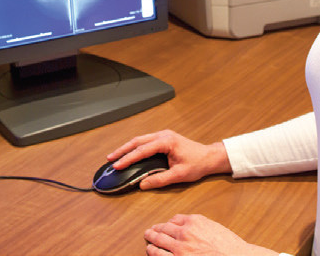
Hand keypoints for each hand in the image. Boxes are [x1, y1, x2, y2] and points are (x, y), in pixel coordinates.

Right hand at [106, 130, 231, 189]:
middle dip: (122, 150)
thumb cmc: (197, 164)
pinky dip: (135, 147)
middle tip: (110, 159)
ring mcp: (163, 135)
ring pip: (140, 140)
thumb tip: (142, 184)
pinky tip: (129, 153)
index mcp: (167, 142)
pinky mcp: (164, 138)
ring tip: (115, 156)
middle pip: (137, 141)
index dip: (128, 158)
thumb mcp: (179, 175)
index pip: (142, 150)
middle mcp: (163, 135)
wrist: (209, 156)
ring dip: (127, 148)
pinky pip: (145, 141)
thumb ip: (160, 180)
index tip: (117, 165)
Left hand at [144, 214, 278, 255]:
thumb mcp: (213, 227)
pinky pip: (160, 255)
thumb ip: (198, 224)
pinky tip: (150, 251)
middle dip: (156, 229)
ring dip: (151, 239)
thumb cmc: (228, 246)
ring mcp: (180, 248)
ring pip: (158, 241)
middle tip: (150, 230)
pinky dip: (153, 252)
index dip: (168, 222)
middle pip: (164, 228)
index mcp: (194, 221)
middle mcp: (185, 232)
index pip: (175, 219)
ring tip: (148, 238)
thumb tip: (186, 225)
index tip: (166, 224)